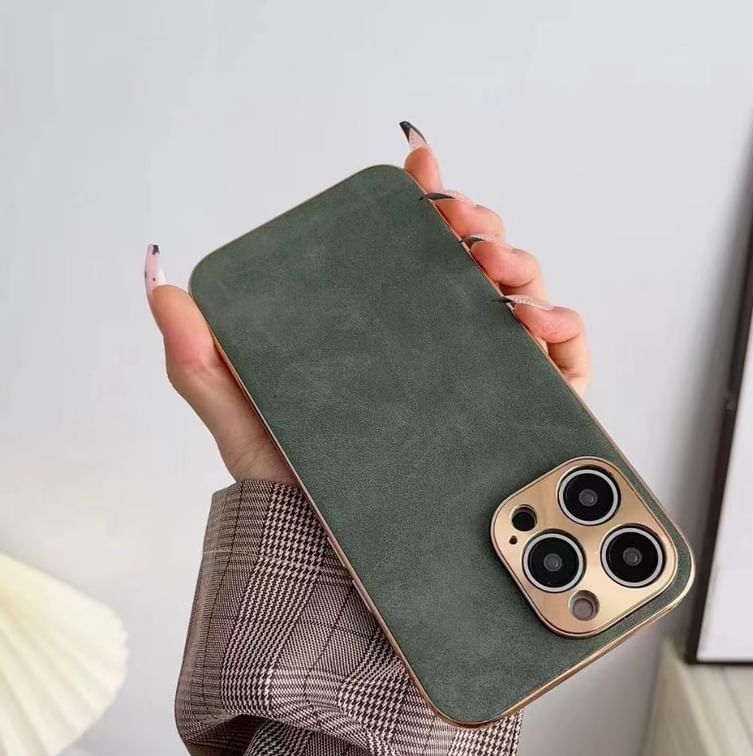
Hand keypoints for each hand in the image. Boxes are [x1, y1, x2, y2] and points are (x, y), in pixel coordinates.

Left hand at [147, 122, 589, 483]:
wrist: (336, 564)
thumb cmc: (296, 491)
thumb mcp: (244, 419)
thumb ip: (202, 361)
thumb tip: (162, 288)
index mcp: (383, 334)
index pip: (408, 251)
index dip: (420, 199)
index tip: (419, 169)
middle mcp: (436, 349)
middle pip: (472, 265)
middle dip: (478, 226)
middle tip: (461, 225)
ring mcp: (483, 380)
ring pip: (520, 300)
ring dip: (522, 266)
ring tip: (501, 270)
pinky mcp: (522, 417)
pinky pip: (561, 365)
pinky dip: (565, 331)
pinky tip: (541, 323)